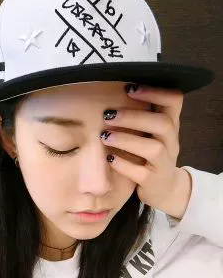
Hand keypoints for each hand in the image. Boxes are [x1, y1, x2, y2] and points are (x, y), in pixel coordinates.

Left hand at [101, 84, 191, 217]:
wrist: (164, 189)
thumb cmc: (149, 155)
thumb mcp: (149, 134)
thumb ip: (138, 117)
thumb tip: (107, 95)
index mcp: (170, 126)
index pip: (174, 101)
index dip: (154, 92)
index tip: (128, 88)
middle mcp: (171, 143)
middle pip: (163, 124)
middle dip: (133, 117)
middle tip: (108, 115)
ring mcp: (164, 163)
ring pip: (154, 148)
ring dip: (126, 140)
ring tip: (104, 136)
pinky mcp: (153, 182)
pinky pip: (140, 173)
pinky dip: (123, 164)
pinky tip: (109, 158)